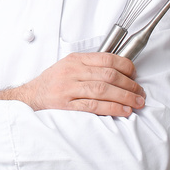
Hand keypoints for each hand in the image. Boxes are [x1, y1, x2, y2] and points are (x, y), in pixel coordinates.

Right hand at [0, 52, 144, 116]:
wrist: (29, 97)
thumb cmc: (52, 84)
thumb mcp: (68, 67)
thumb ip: (90, 67)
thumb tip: (120, 72)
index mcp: (75, 60)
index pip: (107, 58)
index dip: (126, 67)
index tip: (135, 75)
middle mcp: (72, 72)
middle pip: (109, 75)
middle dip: (130, 84)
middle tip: (140, 93)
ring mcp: (68, 88)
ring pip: (103, 89)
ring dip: (125, 97)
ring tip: (137, 103)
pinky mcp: (66, 105)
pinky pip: (94, 105)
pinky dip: (112, 108)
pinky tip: (124, 111)